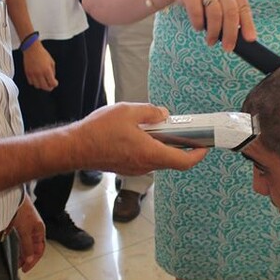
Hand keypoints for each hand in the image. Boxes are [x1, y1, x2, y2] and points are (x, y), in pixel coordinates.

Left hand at [12, 195, 45, 272]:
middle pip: (33, 248)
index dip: (33, 261)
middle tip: (19, 266)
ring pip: (26, 244)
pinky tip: (13, 248)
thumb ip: (27, 246)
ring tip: (15, 260)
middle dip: (27, 258)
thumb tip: (30, 259)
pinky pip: (21, 238)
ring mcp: (28, 227)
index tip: (25, 269)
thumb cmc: (22, 211)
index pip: (39, 250)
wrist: (13, 197)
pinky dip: (18, 245)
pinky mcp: (20, 224)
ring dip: (22, 252)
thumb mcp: (25, 231)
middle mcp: (35, 229)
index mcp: (40, 231)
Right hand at [23, 42, 57, 89]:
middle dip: (49, 87)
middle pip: (45, 87)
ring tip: (43, 82)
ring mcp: (33, 74)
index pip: (52, 83)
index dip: (55, 84)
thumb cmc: (42, 54)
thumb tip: (52, 79)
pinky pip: (31, 82)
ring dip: (41, 85)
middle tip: (50, 85)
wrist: (32, 49)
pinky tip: (37, 79)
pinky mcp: (27, 73)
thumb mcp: (51, 62)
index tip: (55, 82)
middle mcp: (40, 73)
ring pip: (37, 86)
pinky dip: (34, 82)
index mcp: (47, 70)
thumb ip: (53, 71)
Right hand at [74, 103, 208, 176]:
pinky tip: (142, 132)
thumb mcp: (128, 112)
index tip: (204, 145)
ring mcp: (135, 168)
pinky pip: (146, 158)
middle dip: (181, 144)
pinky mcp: (127, 166)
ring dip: (163, 144)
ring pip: (158, 158)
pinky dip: (151, 147)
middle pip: (172, 159)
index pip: (184, 161)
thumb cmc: (99, 131)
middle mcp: (146, 165)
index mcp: (151, 153)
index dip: (198, 154)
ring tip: (158, 126)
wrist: (75, 148)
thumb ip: (150, 112)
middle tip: (183, 129)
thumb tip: (163, 115)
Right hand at [174, 0, 255, 51]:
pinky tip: (199, 28)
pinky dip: (199, 24)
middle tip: (228, 48)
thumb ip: (232, 15)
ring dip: (214, 32)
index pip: (244, 8)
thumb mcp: (223, 0)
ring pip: (214, 14)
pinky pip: (197, 13)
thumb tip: (242, 39)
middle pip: (230, 12)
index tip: (250, 40)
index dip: (248, 25)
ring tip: (211, 41)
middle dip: (230, 34)